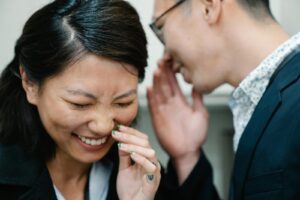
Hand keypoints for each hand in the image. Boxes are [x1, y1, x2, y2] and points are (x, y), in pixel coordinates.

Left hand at [113, 125, 160, 199]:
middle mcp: (151, 162)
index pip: (142, 139)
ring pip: (150, 152)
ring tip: (121, 145)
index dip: (131, 132)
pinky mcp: (154, 181)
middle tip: (117, 134)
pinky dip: (141, 159)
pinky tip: (132, 155)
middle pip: (146, 142)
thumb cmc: (129, 188)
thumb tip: (120, 139)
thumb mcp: (123, 168)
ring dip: (134, 146)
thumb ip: (124, 155)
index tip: (118, 128)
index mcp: (145, 157)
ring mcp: (154, 171)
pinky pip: (151, 167)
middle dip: (130, 137)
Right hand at [147, 56, 208, 183]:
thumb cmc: (196, 135)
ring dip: (157, 82)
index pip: (174, 84)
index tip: (170, 62)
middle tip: (161, 61)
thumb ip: (197, 99)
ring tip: (156, 70)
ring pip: (158, 93)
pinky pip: (153, 107)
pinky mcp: (158, 119)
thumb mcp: (201, 114)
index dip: (172, 73)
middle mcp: (170, 104)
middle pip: (165, 85)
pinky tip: (148, 88)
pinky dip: (151, 98)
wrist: (188, 151)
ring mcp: (163, 111)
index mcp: (180, 102)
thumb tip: (198, 84)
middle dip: (163, 73)